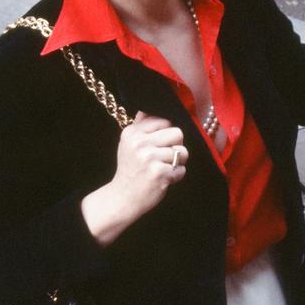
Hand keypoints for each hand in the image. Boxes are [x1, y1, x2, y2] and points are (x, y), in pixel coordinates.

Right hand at [82, 112, 187, 244]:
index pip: (164, 120)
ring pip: (182, 152)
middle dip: (176, 145)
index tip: (160, 144)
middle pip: (177, 133)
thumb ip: (140, 125)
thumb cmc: (130, 169)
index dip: (167, 132)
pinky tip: (163, 179)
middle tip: (166, 156)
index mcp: (132, 133)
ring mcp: (150, 159)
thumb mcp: (128, 144)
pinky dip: (176, 176)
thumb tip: (148, 106)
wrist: (122, 198)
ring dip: (177, 162)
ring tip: (165, 167)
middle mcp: (140, 143)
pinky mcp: (160, 174)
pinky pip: (181, 169)